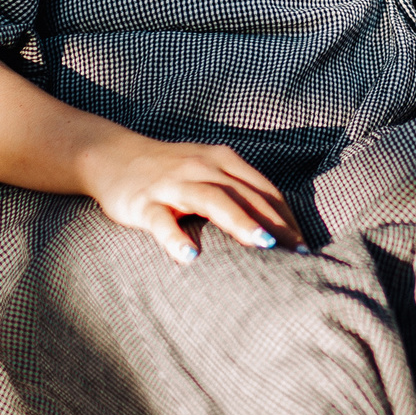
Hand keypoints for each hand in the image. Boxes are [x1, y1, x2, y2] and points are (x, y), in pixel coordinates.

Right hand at [83, 129, 303, 265]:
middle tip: (297, 252)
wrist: (112, 157)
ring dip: (240, 222)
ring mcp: (173, 184)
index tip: (303, 245)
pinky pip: (161, 221)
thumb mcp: (208, 172)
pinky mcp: (144, 202)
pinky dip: (175, 238)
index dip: (286, 217)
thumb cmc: (170, 171)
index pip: (263, 190)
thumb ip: (237, 191)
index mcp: (222, 161)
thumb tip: (275, 227)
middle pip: (245, 194)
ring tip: (263, 245)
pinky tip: (189, 257)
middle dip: (274, 223)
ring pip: (212, 199)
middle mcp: (202, 168)